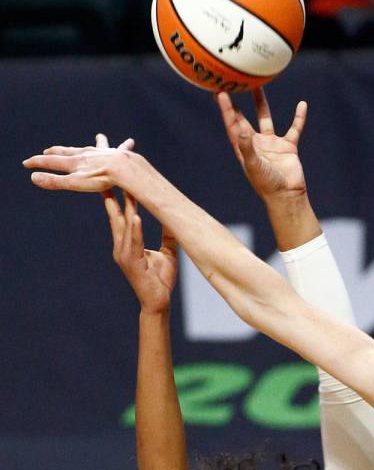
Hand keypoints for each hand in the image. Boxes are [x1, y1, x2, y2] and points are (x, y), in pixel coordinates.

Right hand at [23, 136, 135, 191]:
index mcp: (74, 162)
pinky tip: (131, 141)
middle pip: (68, 151)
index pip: (51, 161)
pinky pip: (121, 148)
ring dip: (93, 142)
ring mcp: (101, 153)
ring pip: (94, 146)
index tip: (26, 164)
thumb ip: (54, 181)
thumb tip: (34, 178)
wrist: (122, 168)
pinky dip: (124, 145)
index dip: (37, 163)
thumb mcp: (74, 183)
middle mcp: (86, 154)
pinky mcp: (117, 154)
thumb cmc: (100, 178)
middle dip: (56, 152)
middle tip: (48, 150)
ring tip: (98, 136)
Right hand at [93, 132, 176, 313]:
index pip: (117, 208)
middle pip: (113, 210)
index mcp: (126, 239)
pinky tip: (137, 217)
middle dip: (108, 188)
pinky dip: (135, 231)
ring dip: (124, 206)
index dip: (113, 188)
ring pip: (123, 225)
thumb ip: (166, 234)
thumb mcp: (166, 252)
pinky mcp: (131, 264)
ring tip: (125, 187)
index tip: (109, 167)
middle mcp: (120, 243)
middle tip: (105, 166)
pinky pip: (133, 244)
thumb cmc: (160, 279)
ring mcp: (123, 253)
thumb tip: (172, 219)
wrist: (157, 303)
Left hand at [216, 89, 307, 202]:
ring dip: (261, 104)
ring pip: (265, 119)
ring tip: (258, 86)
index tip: (220, 92)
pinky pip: (294, 128)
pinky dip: (298, 118)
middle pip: (243, 119)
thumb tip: (240, 130)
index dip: (226, 109)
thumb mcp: (254, 166)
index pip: (232, 125)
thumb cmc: (267, 184)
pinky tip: (302, 104)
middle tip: (231, 85)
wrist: (287, 196)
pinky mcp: (287, 147)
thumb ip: (247, 148)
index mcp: (244, 149)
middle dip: (237, 104)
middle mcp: (256, 144)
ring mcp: (272, 144)